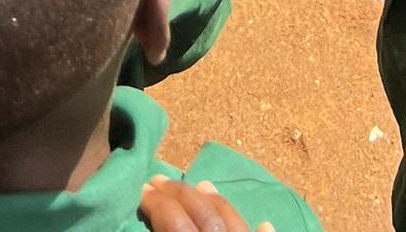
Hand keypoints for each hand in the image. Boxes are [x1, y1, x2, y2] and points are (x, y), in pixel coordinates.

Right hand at [141, 176, 258, 231]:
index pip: (173, 221)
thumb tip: (151, 224)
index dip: (156, 203)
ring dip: (216, 202)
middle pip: (203, 215)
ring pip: (234, 222)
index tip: (141, 190)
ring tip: (201, 185)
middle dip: (179, 193)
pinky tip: (264, 223)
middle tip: (157, 180)